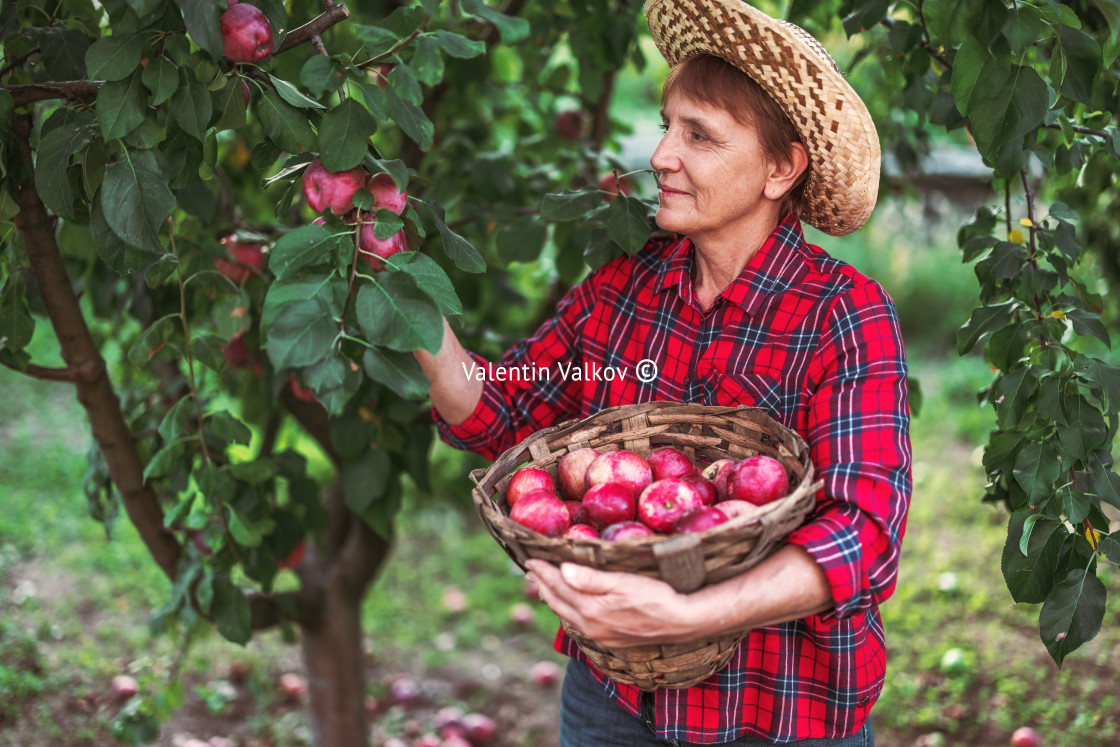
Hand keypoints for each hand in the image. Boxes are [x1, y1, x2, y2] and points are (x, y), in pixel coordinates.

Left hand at [525, 559, 690, 648]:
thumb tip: (562, 570)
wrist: (682, 622)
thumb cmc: (656, 597)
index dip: (543, 571)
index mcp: (590, 610)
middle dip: (542, 584)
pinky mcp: (610, 639)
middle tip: (530, 570)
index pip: (559, 586)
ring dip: (553, 597)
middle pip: (557, 602)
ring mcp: (599, 635)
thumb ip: (591, 578)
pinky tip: (571, 604)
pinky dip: (569, 609)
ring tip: (543, 584)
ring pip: (567, 614)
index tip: (530, 558)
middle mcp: (590, 626)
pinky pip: (580, 623)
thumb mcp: (623, 582)